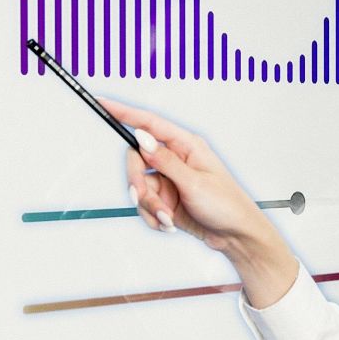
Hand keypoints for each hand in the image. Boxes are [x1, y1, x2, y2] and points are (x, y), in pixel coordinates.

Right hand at [98, 97, 299, 307]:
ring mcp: (169, 180)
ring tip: (168, 218)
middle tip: (147, 199)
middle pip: (136, 160)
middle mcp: (175, 160)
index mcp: (186, 146)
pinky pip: (145, 205)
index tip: (102, 102)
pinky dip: (153, 217)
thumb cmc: (227, 206)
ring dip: (150, 207)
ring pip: (139, 187)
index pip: (149, 123)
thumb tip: (143, 138)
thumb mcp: (195, 183)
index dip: (124, 112)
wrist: (235, 236)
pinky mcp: (166, 199)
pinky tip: (169, 224)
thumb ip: (166, 161)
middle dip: (139, 185)